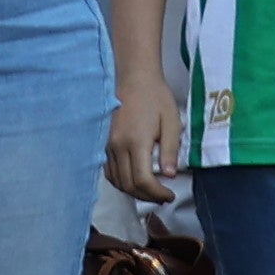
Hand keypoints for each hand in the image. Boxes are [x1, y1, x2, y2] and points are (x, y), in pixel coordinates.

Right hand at [107, 74, 184, 203]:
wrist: (134, 78)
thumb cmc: (156, 98)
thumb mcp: (171, 122)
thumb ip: (170, 150)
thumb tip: (169, 175)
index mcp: (136, 141)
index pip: (143, 180)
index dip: (157, 194)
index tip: (170, 195)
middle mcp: (117, 145)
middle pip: (128, 185)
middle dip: (147, 197)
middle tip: (163, 196)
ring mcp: (107, 144)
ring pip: (116, 180)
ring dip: (134, 191)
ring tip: (151, 190)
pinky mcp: (103, 141)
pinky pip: (109, 170)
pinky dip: (121, 181)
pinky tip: (134, 178)